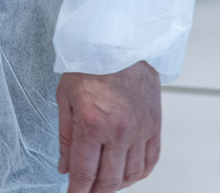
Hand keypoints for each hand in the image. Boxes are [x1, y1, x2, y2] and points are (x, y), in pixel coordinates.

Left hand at [56, 62, 161, 192]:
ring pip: (131, 174)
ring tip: (105, 185)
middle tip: (87, 192)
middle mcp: (119, 131)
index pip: (85, 172)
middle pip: (110, 180)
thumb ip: (66, 137)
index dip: (78, 192)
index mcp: (92, 123)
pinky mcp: (154, 126)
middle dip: (96, 192)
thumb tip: (66, 168)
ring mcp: (140, 130)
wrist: (121, 43)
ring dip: (117, 185)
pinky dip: (140, 174)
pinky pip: (151, 160)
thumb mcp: (65, 98)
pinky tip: (129, 175)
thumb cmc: (90, 64)